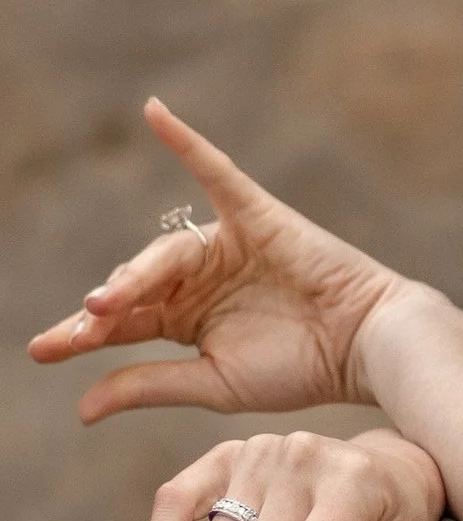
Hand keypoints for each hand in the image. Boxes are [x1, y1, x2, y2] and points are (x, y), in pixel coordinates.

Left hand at [28, 99, 401, 424]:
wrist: (364, 347)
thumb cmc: (298, 369)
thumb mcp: (212, 384)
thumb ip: (148, 385)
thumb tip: (81, 408)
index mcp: (186, 320)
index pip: (121, 323)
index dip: (80, 335)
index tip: (40, 352)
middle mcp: (198, 278)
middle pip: (134, 287)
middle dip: (104, 311)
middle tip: (77, 332)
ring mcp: (225, 244)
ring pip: (164, 254)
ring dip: (135, 277)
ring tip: (108, 303)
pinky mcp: (255, 215)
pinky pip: (215, 171)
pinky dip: (185, 142)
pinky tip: (155, 112)